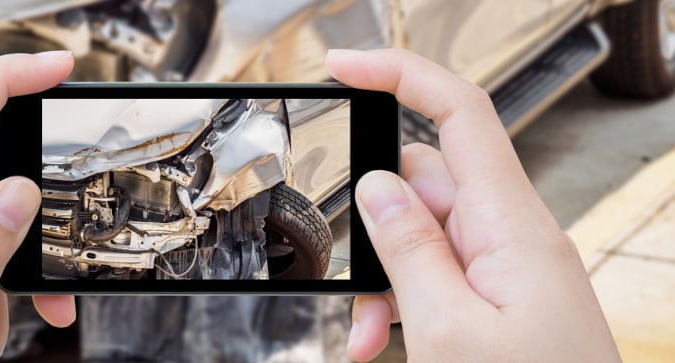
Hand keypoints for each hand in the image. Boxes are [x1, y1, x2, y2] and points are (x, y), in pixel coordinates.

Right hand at [326, 49, 620, 361]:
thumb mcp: (448, 327)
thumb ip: (408, 248)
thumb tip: (377, 187)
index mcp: (511, 225)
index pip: (458, 114)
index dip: (399, 75)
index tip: (343, 67)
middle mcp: (512, 234)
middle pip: (423, 185)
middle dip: (374, 229)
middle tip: (359, 293)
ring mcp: (507, 266)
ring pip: (421, 236)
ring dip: (384, 279)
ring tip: (375, 337)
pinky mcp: (501, 295)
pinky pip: (438, 273)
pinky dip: (404, 301)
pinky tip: (389, 341)